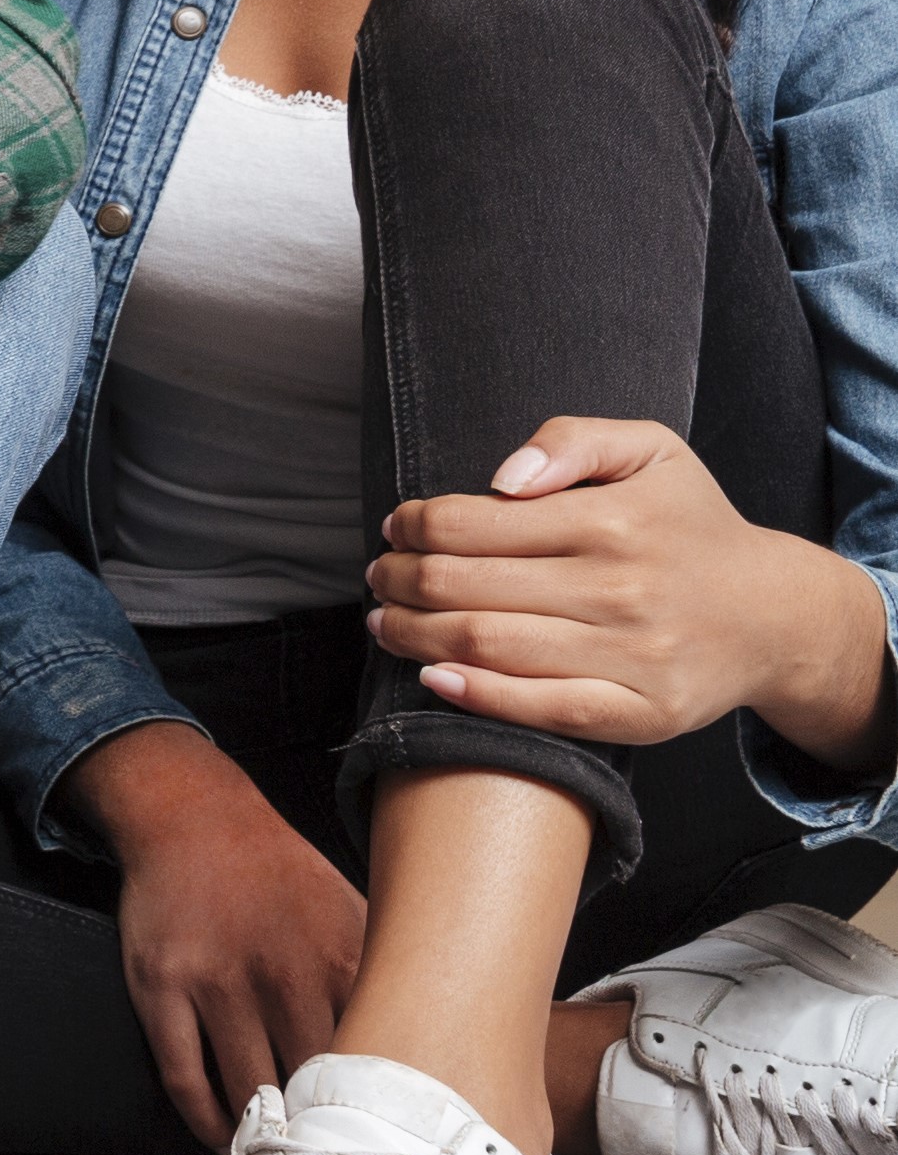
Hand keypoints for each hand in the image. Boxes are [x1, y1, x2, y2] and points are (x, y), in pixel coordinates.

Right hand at [72, 722, 365, 1143]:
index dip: (386, 1114)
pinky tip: (223, 1135)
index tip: (394, 1149)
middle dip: (327, 1133)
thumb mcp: (354, 913)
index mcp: (342, 958)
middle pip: (315, 1087)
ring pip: (248, 1093)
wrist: (195, 821)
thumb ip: (389, 977)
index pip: (376, 1059)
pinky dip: (204, 1121)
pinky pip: (185, 1078)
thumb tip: (444, 1043)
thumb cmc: (281, 877)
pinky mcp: (162, 990)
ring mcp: (216, 983)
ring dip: (266, 1137)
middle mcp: (283, 974)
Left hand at [371, 416, 893, 763]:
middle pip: (462, 587)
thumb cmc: (690, 526)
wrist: (774, 615)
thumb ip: (574, 440)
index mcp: (614, 521)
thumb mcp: (651, 451)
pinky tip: (432, 676)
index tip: (396, 528)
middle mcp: (621, 590)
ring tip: (385, 621)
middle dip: (400, 580)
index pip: (470, 522)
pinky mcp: (643, 714)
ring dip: (412, 635)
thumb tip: (502, 476)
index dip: (414, 525)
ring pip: (486, 647)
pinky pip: (540, 709)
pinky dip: (472, 696)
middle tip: (380, 576)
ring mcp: (634, 658)